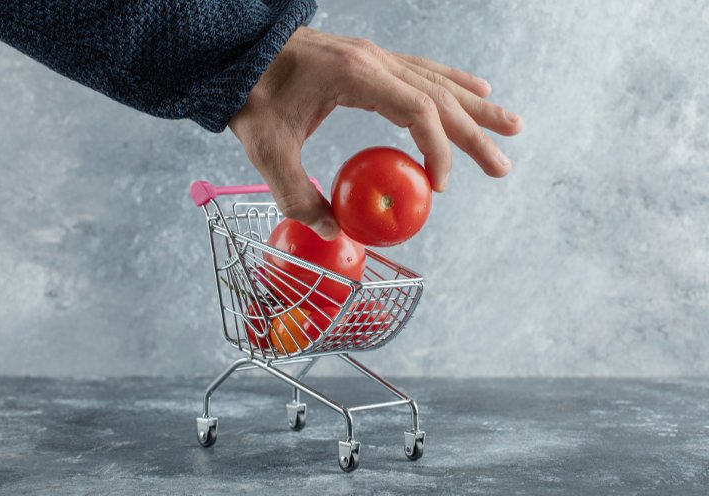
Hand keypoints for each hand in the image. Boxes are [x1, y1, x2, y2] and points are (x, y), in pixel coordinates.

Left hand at [229, 27, 523, 239]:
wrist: (235, 53)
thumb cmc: (249, 96)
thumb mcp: (266, 150)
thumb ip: (296, 194)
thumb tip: (332, 231)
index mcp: (355, 77)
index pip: (417, 110)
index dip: (437, 148)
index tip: (439, 186)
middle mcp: (373, 61)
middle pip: (439, 97)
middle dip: (475, 133)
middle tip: (503, 165)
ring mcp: (374, 57)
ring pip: (438, 81)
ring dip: (476, 107)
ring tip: (511, 127)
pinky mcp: (370, 61)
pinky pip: (422, 71)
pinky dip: (452, 83)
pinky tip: (476, 89)